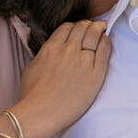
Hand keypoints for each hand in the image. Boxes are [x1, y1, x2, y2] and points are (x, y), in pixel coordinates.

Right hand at [18, 20, 110, 137]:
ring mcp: (83, 61)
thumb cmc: (32, 95)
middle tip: (94, 26)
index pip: (67, 27)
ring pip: (94, 35)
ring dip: (98, 30)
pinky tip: (106, 42)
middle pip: (82, 28)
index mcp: (51, 47)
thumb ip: (43, 55)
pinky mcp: (95, 74)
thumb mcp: (31, 67)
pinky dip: (106, 42)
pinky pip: (104, 50)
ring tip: (102, 29)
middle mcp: (68, 50)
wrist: (41, 113)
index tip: (80, 28)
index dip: (75, 26)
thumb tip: (50, 52)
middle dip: (89, 25)